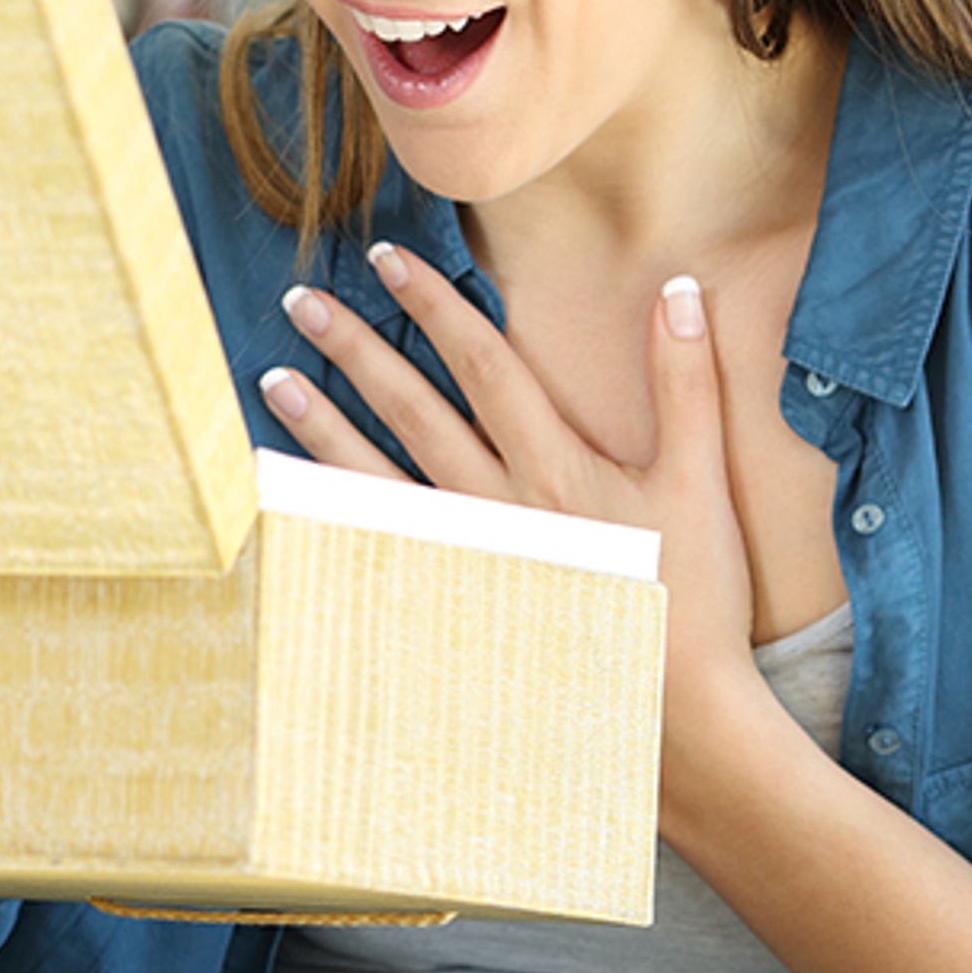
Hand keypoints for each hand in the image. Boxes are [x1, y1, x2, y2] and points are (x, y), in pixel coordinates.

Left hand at [255, 246, 767, 770]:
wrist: (676, 712)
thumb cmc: (694, 597)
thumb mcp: (699, 480)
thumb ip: (685, 382)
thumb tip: (681, 290)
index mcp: (556, 467)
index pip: (482, 364)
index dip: (436, 305)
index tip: (389, 259)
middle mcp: (497, 506)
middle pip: (412, 410)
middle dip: (356, 350)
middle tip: (301, 302)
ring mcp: (465, 561)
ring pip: (376, 480)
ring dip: (321, 429)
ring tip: (272, 383)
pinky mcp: (448, 606)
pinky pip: (370, 557)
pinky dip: (323, 527)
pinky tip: (280, 505)